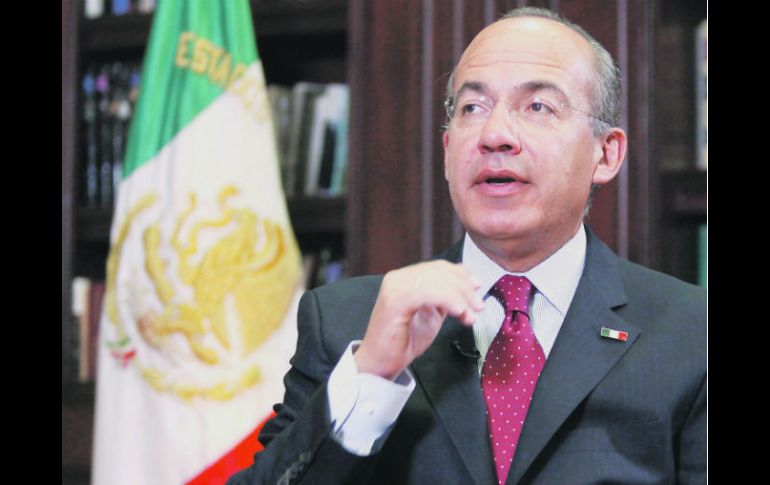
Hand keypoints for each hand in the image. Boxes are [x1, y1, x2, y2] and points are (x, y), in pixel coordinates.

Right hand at [354, 261, 483, 379]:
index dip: (461, 275)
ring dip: (460, 297)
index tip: (478, 287)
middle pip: (439, 272)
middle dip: (464, 288)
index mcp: (404, 278)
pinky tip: (459, 313)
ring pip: (436, 281)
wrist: (381, 363)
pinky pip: (427, 293)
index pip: (438, 268)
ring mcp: (394, 288)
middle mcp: (397, 278)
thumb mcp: (431, 313)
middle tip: (479, 306)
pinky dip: (448, 301)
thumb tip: (467, 280)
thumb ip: (444, 297)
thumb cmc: (404, 341)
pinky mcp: (394, 301)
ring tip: (470, 315)